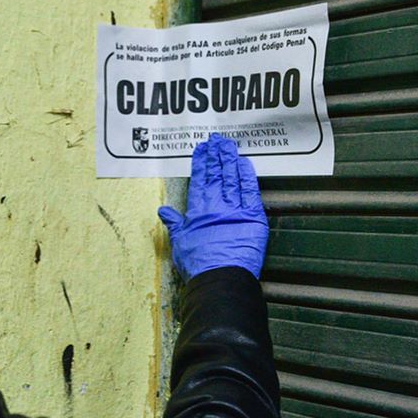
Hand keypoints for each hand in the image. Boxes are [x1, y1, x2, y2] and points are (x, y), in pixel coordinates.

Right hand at [158, 133, 268, 279]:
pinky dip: (248, 176)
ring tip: (229, 146)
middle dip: (216, 156)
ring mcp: (236, 210)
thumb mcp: (180, 243)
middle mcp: (216, 206)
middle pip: (217, 175)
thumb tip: (163, 211)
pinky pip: (251, 192)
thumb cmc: (197, 264)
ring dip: (231, 160)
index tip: (202, 150)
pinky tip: (245, 163)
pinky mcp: (253, 217)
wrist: (219, 277)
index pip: (200, 181)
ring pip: (233, 179)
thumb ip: (175, 224)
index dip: (201, 163)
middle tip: (216, 141)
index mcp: (198, 211)